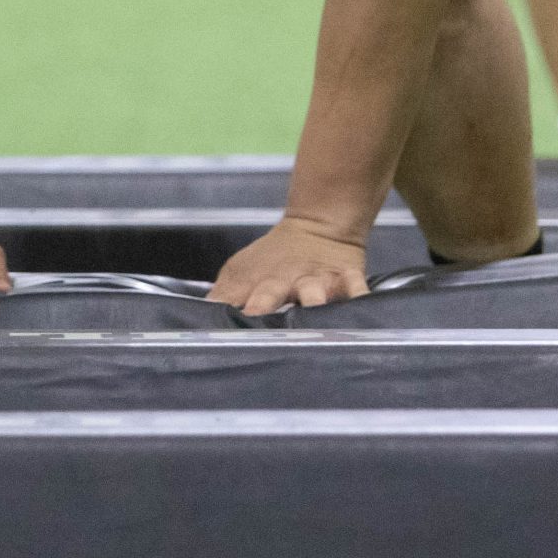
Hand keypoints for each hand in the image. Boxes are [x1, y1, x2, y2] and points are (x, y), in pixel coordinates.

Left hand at [208, 216, 370, 315]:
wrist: (317, 226)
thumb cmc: (272, 261)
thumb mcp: (240, 274)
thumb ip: (222, 297)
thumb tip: (197, 321)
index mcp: (256, 284)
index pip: (237, 301)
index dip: (228, 314)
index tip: (218, 330)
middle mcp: (285, 283)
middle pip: (271, 292)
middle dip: (264, 303)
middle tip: (256, 315)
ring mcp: (316, 281)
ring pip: (315, 290)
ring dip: (313, 298)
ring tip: (313, 307)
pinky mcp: (347, 277)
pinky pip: (355, 286)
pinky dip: (357, 293)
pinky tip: (359, 301)